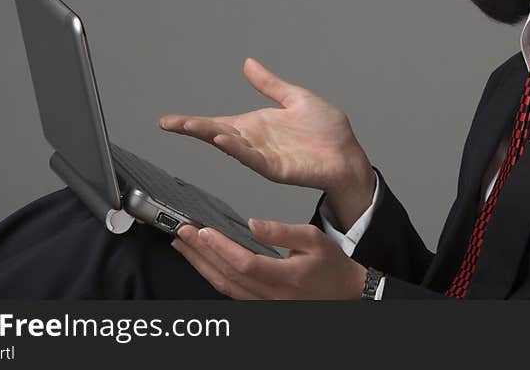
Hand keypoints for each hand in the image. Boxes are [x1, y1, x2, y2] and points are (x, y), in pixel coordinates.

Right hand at [158, 57, 373, 199]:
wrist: (347, 154)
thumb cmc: (326, 132)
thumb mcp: (294, 98)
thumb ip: (269, 85)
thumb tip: (248, 64)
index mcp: (256, 125)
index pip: (218, 121)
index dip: (193, 122)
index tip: (168, 121)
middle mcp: (254, 141)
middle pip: (217, 133)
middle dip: (193, 128)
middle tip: (170, 123)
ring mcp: (263, 156)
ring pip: (231, 145)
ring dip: (211, 136)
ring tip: (192, 127)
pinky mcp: (276, 168)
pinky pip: (252, 158)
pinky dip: (237, 149)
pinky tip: (223, 140)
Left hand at [171, 220, 368, 299]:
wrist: (346, 293)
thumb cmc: (332, 266)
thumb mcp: (313, 238)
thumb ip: (281, 231)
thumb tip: (253, 224)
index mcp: (286, 278)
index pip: (244, 263)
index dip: (220, 248)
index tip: (202, 231)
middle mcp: (272, 296)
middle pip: (227, 277)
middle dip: (200, 253)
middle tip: (182, 233)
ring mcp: (265, 304)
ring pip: (225, 288)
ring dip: (201, 266)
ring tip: (184, 246)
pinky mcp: (262, 305)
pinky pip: (231, 293)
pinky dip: (213, 277)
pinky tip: (203, 263)